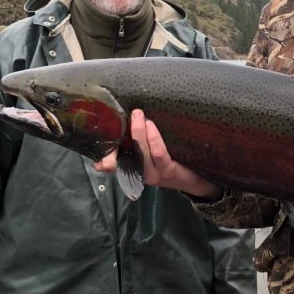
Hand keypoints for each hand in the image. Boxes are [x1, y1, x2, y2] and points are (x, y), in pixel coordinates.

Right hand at [93, 110, 220, 199]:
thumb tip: (131, 116)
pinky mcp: (167, 171)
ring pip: (141, 151)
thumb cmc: (170, 163)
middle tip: (129, 112)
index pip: (111, 164)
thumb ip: (138, 142)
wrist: (195, 181)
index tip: (97, 153)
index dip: (102, 158)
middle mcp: (139, 173)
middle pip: (124, 154)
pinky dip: (153, 138)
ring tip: (139, 115)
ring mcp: (153, 174)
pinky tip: (151, 126)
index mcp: (132, 168)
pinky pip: (158, 153)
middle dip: (123, 133)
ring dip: (139, 132)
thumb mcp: (151, 155)